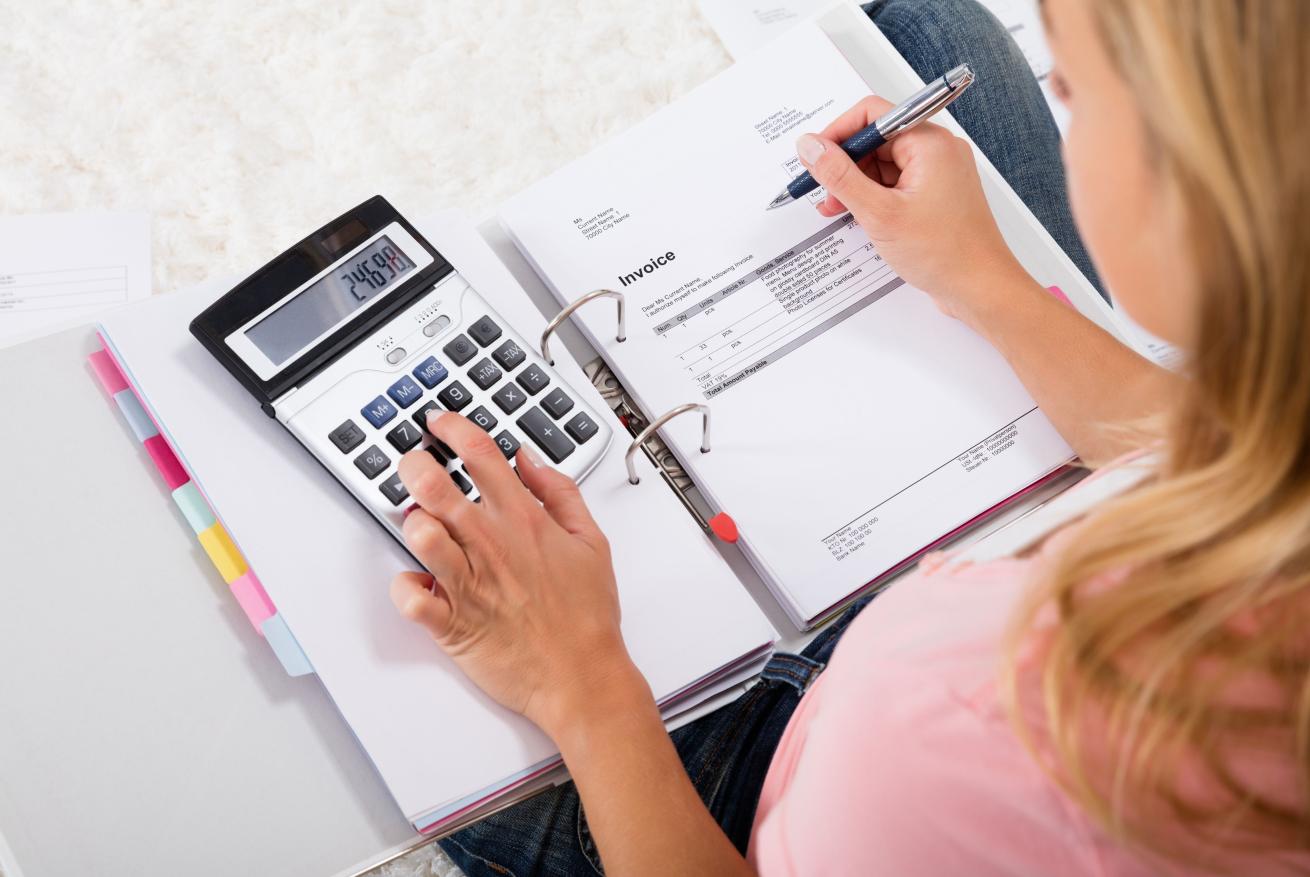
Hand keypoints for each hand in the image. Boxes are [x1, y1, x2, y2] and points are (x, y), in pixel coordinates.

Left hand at [390, 410, 642, 738]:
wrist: (583, 678)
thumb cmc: (587, 617)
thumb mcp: (592, 542)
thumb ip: (560, 493)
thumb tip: (529, 459)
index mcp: (524, 521)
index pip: (480, 454)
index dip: (452, 428)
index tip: (440, 424)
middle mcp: (492, 546)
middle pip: (434, 485)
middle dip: (413, 465)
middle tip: (413, 467)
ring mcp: (469, 584)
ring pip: (418, 533)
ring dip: (411, 522)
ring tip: (420, 525)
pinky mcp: (451, 623)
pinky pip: (408, 596)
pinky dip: (404, 586)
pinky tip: (418, 582)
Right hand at [797, 96, 1028, 321]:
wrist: (980, 288)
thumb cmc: (945, 253)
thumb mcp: (879, 213)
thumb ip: (839, 176)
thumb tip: (811, 147)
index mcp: (929, 143)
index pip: (872, 115)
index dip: (838, 134)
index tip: (815, 156)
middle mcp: (937, 151)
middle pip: (876, 140)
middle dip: (845, 165)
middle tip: (824, 192)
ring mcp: (937, 173)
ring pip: (883, 165)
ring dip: (856, 185)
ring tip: (837, 210)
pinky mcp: (934, 195)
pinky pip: (895, 184)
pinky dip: (874, 197)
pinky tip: (860, 216)